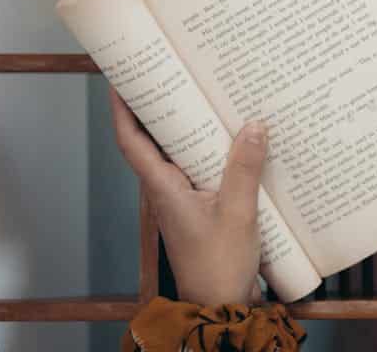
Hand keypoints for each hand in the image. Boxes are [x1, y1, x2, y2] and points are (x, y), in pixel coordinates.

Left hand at [110, 89, 267, 305]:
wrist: (221, 304)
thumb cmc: (218, 265)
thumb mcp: (237, 212)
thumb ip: (244, 168)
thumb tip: (254, 125)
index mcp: (163, 188)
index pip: (131, 141)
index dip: (122, 109)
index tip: (121, 77)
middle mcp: (167, 190)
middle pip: (152, 141)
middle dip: (158, 107)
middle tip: (171, 73)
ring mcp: (183, 199)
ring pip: (179, 154)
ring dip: (187, 127)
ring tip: (204, 96)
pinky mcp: (202, 207)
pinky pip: (201, 170)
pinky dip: (212, 150)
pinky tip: (234, 140)